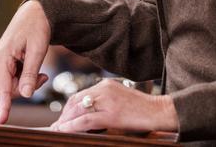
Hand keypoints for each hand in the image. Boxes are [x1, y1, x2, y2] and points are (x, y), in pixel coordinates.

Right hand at [0, 0, 50, 124]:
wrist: (36, 12)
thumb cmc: (37, 27)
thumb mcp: (37, 50)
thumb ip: (31, 74)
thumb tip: (26, 95)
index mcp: (2, 59)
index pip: (3, 89)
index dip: (3, 107)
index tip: (0, 121)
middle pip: (11, 90)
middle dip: (28, 87)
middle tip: (44, 76)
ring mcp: (1, 63)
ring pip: (15, 85)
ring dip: (29, 81)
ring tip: (41, 69)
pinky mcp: (6, 63)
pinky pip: (16, 78)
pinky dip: (27, 76)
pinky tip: (34, 66)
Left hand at [50, 79, 177, 133]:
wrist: (159, 111)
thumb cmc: (142, 109)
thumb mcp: (120, 100)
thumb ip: (104, 103)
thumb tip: (86, 116)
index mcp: (106, 84)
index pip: (80, 95)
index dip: (68, 108)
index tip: (62, 118)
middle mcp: (104, 89)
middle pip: (75, 101)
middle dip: (63, 115)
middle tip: (56, 126)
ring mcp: (107, 100)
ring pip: (78, 110)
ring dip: (65, 121)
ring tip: (57, 130)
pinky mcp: (111, 114)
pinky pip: (86, 121)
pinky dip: (72, 126)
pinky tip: (64, 130)